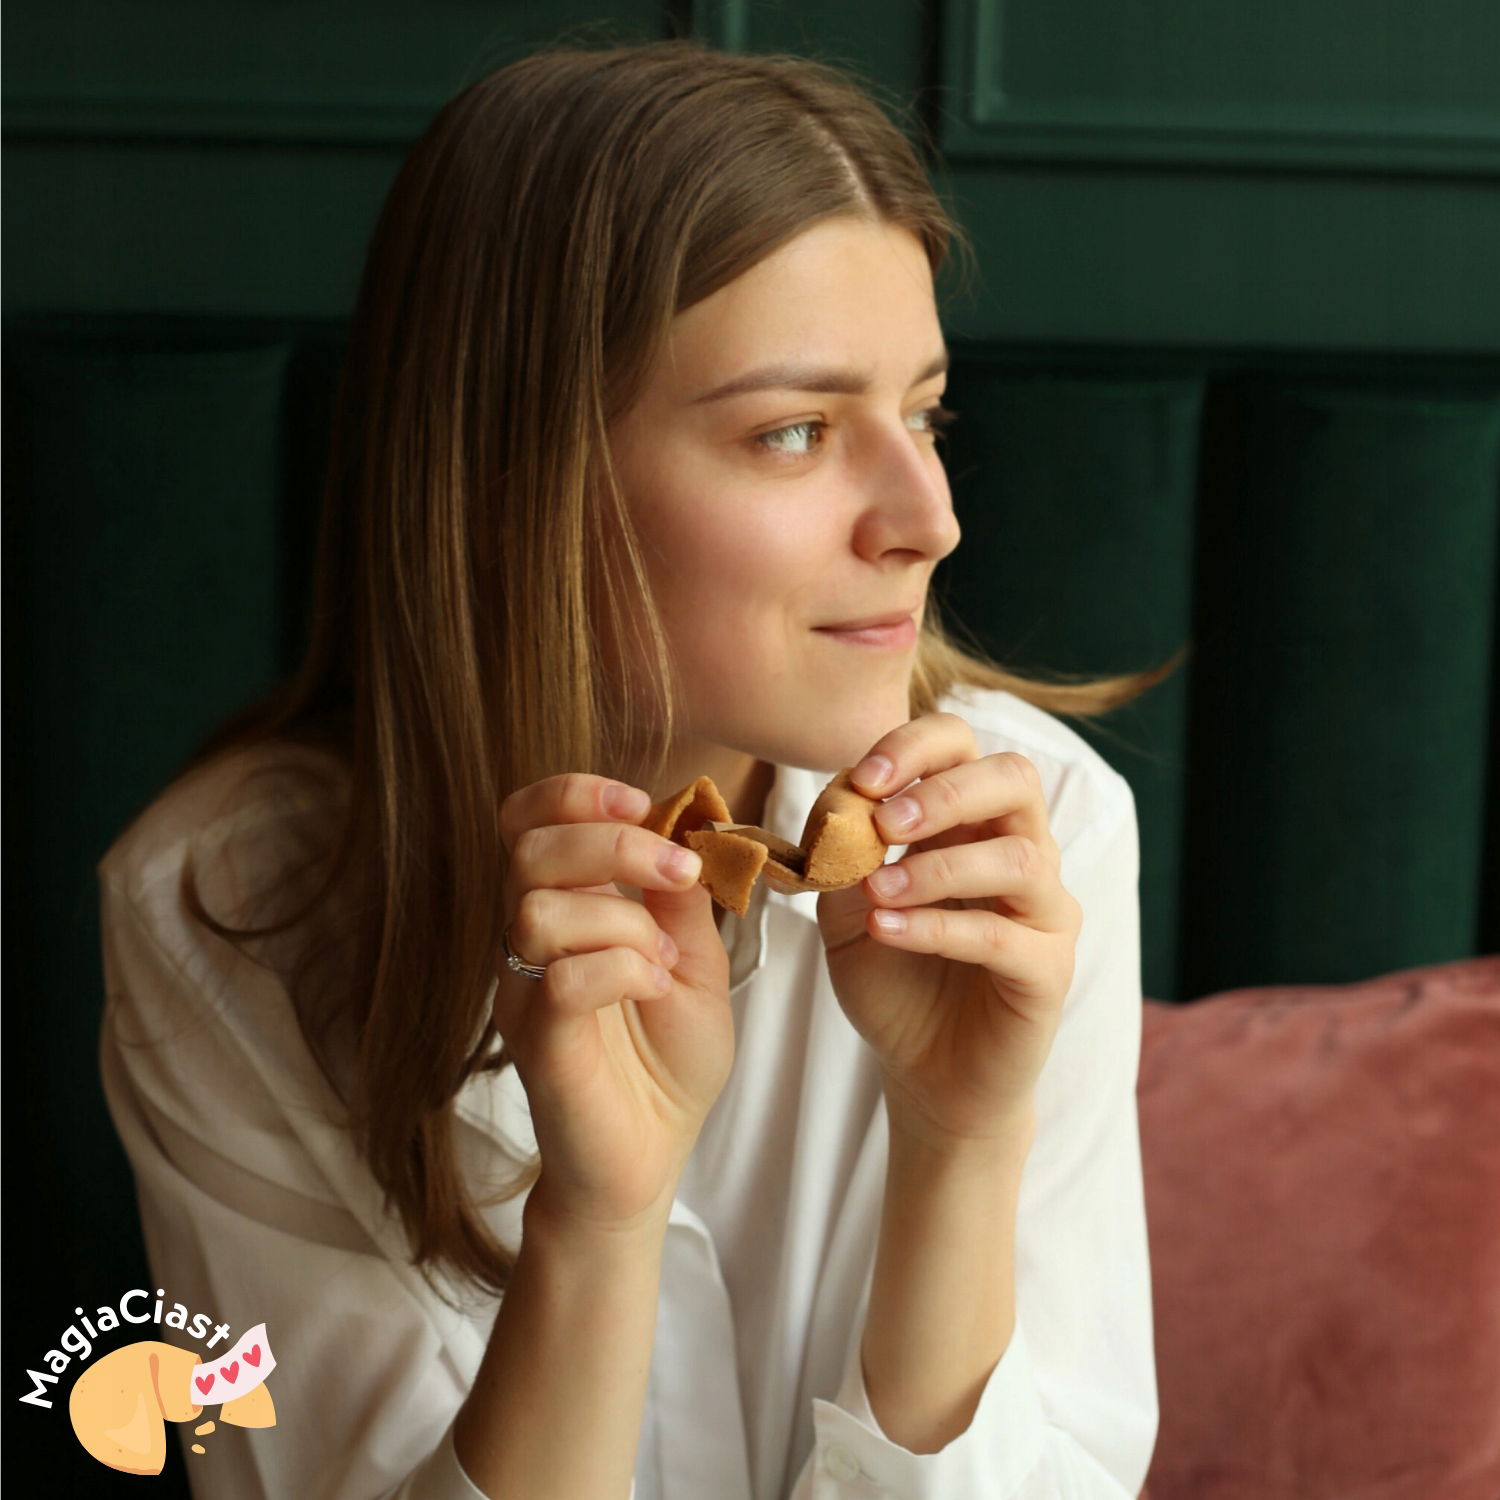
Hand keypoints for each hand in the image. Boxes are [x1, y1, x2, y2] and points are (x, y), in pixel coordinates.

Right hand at [494, 774, 731, 1232]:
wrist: (651, 1159)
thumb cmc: (667, 1064)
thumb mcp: (695, 962)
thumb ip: (679, 899)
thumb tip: (680, 826)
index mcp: (566, 908)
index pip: (526, 821)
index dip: (572, 793)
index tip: (637, 802)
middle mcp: (530, 941)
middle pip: (526, 848)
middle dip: (612, 844)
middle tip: (675, 873)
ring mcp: (525, 991)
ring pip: (537, 910)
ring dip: (621, 920)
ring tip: (662, 960)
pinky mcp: (536, 1043)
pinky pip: (560, 980)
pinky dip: (622, 969)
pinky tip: (654, 989)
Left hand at [815, 713, 1082, 1148]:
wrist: (924, 1074)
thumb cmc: (893, 979)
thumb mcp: (844, 910)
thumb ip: (841, 855)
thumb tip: (838, 798)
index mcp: (971, 822)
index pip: (964, 747)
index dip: (917, 746)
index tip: (863, 777)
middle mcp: (1020, 852)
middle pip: (1014, 779)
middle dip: (945, 791)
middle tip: (885, 823)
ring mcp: (1043, 911)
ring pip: (1018, 857)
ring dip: (938, 867)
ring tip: (875, 892)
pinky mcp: (1048, 970)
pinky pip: (1003, 936)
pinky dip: (938, 927)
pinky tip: (885, 930)